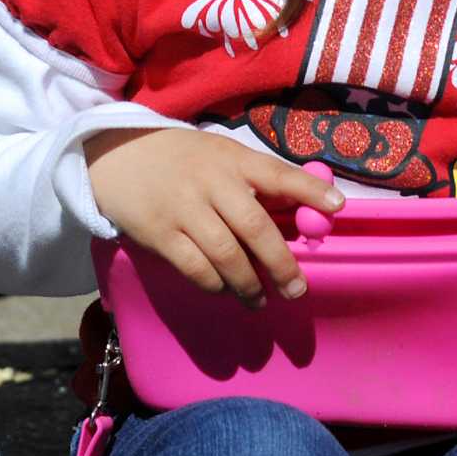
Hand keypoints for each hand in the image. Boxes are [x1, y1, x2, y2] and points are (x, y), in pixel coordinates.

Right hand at [85, 127, 343, 307]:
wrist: (118, 156)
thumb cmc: (185, 160)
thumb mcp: (223, 156)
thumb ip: (259, 180)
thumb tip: (308, 208)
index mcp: (234, 160)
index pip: (279, 173)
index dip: (310, 190)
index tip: (338, 207)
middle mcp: (212, 184)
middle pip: (255, 226)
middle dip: (281, 262)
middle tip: (297, 289)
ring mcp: (184, 209)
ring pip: (225, 254)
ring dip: (248, 283)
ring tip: (261, 299)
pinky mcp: (158, 234)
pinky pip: (193, 266)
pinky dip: (214, 284)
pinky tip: (225, 290)